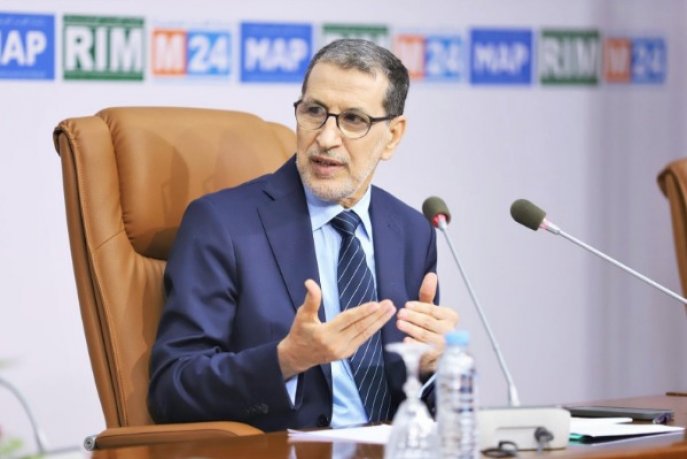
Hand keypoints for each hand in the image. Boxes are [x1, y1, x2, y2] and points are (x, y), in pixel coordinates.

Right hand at [277, 279, 395, 378]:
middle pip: (360, 327)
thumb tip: (310, 282)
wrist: (298, 357)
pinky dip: (372, 329)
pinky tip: (380, 320)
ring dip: (379, 322)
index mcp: (325, 334)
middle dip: (377, 315)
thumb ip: (311, 300)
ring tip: (390, 311)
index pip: (348, 320)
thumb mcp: (302, 316)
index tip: (377, 304)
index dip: (362, 312)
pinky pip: (362, 339)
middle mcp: (337, 344)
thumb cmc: (300, 333)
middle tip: (390, 304)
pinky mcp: (347, 354)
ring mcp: (343, 351)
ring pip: (364, 334)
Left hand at [396, 272, 458, 374]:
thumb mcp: (430, 309)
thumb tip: (431, 275)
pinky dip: (414, 345)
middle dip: (412, 317)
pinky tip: (405, 341)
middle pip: (428, 321)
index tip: (406, 305)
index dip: (418, 307)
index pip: (432, 310)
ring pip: (425, 334)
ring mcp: (444, 345)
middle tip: (400, 314)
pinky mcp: (436, 357)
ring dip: (410, 329)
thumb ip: (428, 294)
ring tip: (399, 324)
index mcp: (451, 316)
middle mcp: (450, 331)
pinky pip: (423, 349)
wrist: (436, 351)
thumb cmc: (432, 326)